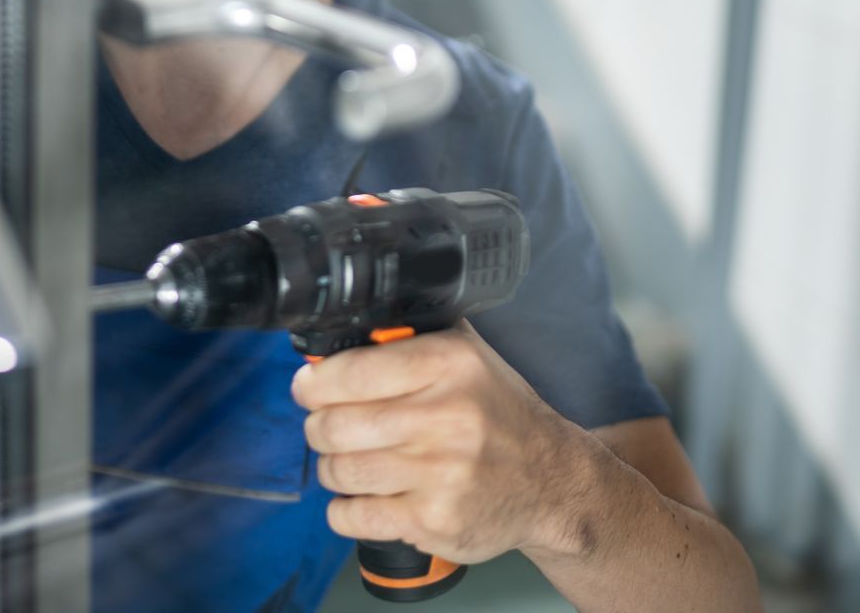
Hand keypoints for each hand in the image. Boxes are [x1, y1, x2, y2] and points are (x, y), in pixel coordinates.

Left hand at [291, 320, 594, 564]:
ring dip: (334, 468)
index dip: (314, 383)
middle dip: (319, 427)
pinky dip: (346, 509)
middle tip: (329, 427)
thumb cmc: (497, 414)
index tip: (307, 388)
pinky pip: (353, 517)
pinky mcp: (435, 521)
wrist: (552, 481)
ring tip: (353, 461)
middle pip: (334, 425)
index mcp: (450, 364)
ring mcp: (441, 475)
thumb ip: (407, 337)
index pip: (350, 372)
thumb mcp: (465, 355)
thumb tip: (333, 339)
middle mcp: (447, 418)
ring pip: (339, 472)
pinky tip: (366, 497)